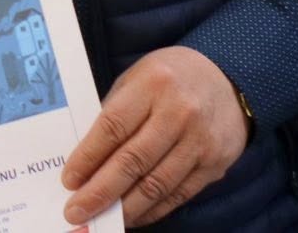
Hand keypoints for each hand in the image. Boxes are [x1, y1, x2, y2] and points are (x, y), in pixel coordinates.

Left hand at [61, 45, 248, 225]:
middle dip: (101, 191)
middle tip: (76, 210)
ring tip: (103, 219)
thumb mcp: (137, 78)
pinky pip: (179, 194)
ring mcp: (200, 142)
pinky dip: (153, 210)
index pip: (113, 127)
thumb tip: (87, 156)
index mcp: (153, 84)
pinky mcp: (215, 165)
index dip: (88, 157)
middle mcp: (179, 113)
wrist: (228, 79)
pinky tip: (133, 216)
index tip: (69, 180)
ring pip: (157, 184)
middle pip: (133, 161)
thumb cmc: (170, 78)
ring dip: (126, 207)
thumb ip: (115, 111)